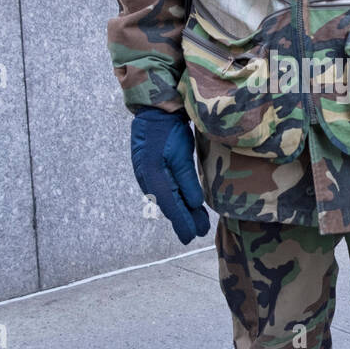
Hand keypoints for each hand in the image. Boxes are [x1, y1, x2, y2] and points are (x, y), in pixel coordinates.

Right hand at [130, 107, 210, 244]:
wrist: (154, 111)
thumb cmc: (168, 131)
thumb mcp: (180, 155)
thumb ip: (187, 180)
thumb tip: (194, 204)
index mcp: (154, 179)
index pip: (172, 207)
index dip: (183, 223)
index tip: (192, 237)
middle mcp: (150, 181)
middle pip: (170, 206)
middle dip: (185, 220)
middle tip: (199, 232)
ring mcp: (150, 175)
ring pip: (169, 198)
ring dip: (183, 210)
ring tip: (198, 221)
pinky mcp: (153, 169)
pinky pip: (167, 189)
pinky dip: (178, 198)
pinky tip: (187, 202)